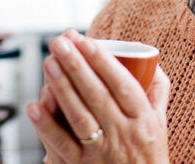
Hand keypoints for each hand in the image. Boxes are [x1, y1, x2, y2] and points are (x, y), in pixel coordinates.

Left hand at [27, 30, 170, 163]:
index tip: (86, 41)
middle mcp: (123, 136)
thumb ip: (156, 92)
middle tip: (59, 43)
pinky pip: (61, 145)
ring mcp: (100, 153)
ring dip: (62, 88)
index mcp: (143, 121)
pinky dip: (46, 126)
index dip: (104, 62)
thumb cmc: (147, 155)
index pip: (124, 86)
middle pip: (97, 97)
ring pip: (79, 117)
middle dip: (76, 66)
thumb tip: (151, 59)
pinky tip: (34, 106)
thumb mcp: (160, 124)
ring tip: (49, 63)